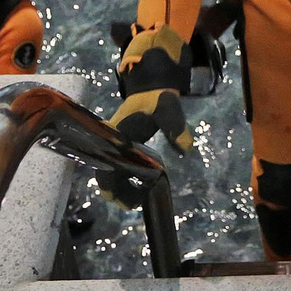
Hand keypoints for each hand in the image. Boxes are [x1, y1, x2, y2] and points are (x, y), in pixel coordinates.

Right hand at [99, 26, 192, 205]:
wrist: (150, 86)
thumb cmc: (157, 99)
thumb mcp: (168, 110)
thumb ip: (176, 128)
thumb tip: (186, 148)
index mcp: (115, 136)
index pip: (106, 169)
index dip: (115, 189)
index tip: (132, 201)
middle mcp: (108, 142)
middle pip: (104, 176)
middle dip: (118, 193)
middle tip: (136, 203)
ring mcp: (111, 145)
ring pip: (108, 173)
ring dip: (120, 187)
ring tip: (138, 198)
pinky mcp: (118, 146)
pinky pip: (114, 168)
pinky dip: (123, 179)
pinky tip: (139, 184)